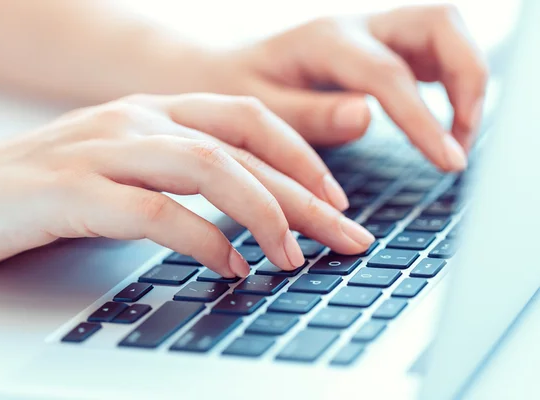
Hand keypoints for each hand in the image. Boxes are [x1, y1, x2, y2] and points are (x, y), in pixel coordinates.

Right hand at [0, 94, 373, 273]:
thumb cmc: (44, 189)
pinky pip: (156, 211)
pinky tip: (228, 268)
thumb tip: (246, 221)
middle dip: (306, 197)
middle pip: (244, 148)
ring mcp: (104, 149)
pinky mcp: (71, 190)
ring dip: (264, 215)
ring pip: (209, 168)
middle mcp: (136, 119)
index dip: (303, 157)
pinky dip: (203, 241)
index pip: (250, 119)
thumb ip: (180, 179)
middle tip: (347, 238)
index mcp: (154, 110)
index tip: (338, 201)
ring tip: (293, 259)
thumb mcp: (124, 169)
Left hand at [210, 4, 487, 170]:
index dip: (423, 119)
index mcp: (323, 42)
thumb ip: (310, 116)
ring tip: (459, 136)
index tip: (448, 162)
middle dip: (468, 79)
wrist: (222, 71)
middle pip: (439, 23)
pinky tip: (443, 117)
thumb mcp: (257, 111)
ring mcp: (370, 31)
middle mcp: (354, 26)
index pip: (388, 74)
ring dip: (467, 79)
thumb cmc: (234, 93)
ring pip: (444, 31)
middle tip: (462, 141)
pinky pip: (432, 49)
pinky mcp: (378, 45)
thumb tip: (365, 118)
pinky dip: (451, 80)